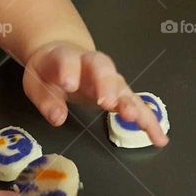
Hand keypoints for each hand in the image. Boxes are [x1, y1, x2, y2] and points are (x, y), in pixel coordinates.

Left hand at [23, 41, 168, 146]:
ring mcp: (109, 78)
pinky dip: (149, 121)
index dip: (69, 70)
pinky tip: (159, 138)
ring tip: (137, 120)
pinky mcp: (121, 93)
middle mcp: (92, 65)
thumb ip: (46, 100)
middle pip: (103, 68)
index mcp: (66, 57)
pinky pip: (137, 105)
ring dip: (131, 103)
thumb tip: (58, 119)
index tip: (68, 84)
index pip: (68, 60)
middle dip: (107, 85)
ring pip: (123, 86)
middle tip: (108, 102)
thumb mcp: (36, 84)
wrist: (65, 57)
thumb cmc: (49, 72)